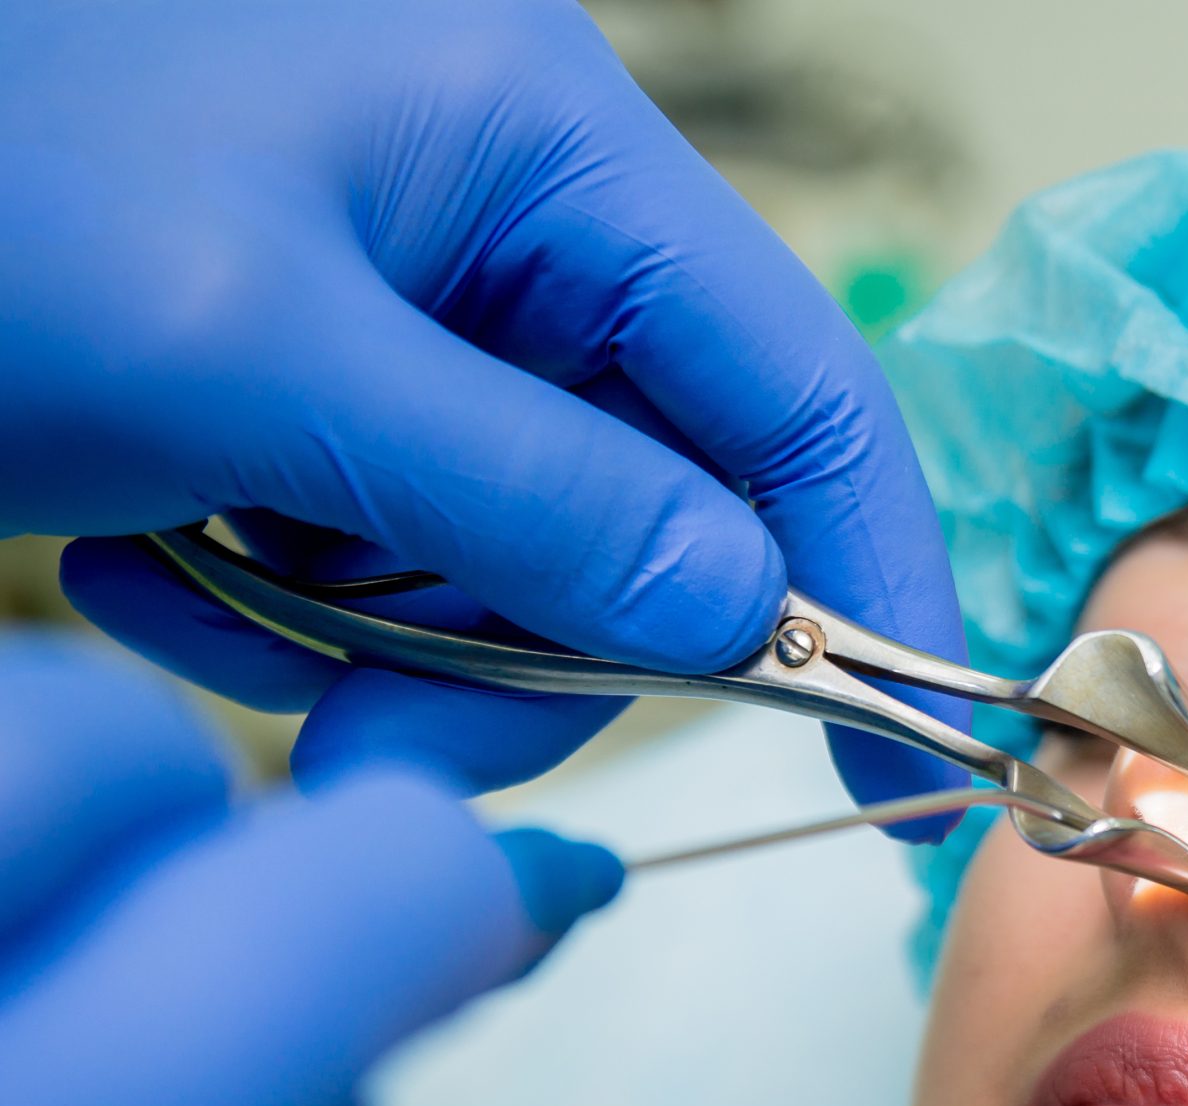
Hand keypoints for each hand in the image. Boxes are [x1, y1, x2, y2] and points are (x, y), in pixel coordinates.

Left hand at [2, 0, 966, 820]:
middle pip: (660, 500)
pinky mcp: (324, 392)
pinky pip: (404, 557)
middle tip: (396, 732)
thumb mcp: (263, 362)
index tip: (888, 744)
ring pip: (530, 558)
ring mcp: (410, 310)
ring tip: (220, 611)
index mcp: (539, 144)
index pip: (799, 381)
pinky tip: (163, 565)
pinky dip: (300, 612)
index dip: (866, 565)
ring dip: (396, 641)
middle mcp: (504, 222)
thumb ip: (539, 498)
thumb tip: (744, 616)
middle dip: (541, 643)